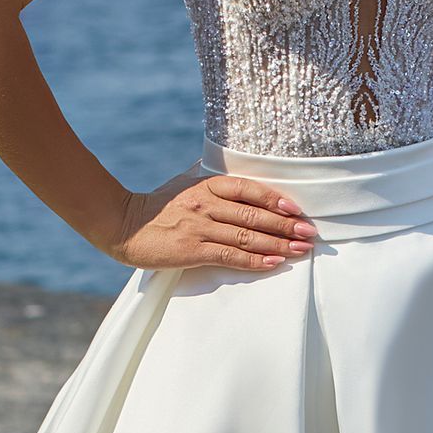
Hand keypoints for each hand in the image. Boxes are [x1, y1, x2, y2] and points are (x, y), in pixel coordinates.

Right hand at [110, 169, 317, 274]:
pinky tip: (273, 262)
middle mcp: (206, 203)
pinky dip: (255, 260)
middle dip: (285, 225)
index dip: (275, 199)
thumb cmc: (158, 206)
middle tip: (309, 233)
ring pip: (246, 236)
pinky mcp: (192, 250)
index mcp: (206, 184)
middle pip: (253, 215)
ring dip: (277, 244)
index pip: (249, 189)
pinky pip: (230, 255)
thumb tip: (237, 170)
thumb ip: (211, 178)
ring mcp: (199, 227)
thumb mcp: (185, 183)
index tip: (296, 209)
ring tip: (300, 250)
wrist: (123, 225)